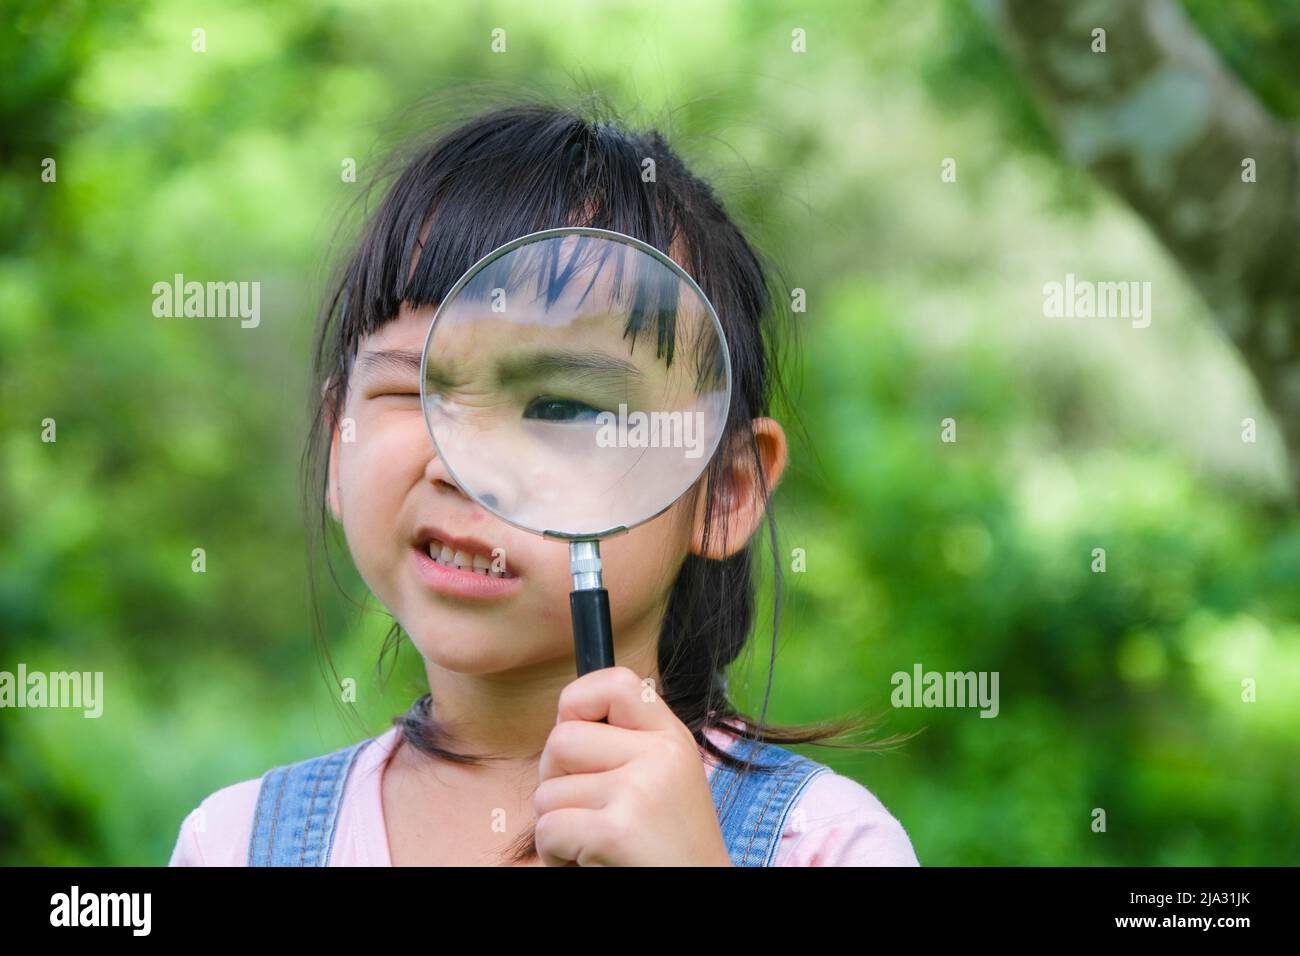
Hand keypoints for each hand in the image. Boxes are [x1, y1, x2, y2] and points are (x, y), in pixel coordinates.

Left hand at [534, 665, 733, 866]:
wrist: (699, 893)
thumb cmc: (668, 848)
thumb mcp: (666, 780)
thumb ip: (626, 745)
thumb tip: (563, 718)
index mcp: (672, 738)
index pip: (615, 682)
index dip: (577, 702)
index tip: (576, 737)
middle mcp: (661, 755)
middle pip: (561, 739)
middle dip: (555, 781)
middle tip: (583, 812)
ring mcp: (640, 790)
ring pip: (548, 791)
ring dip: (555, 826)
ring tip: (592, 844)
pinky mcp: (617, 830)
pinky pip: (548, 829)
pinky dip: (554, 856)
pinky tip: (588, 862)